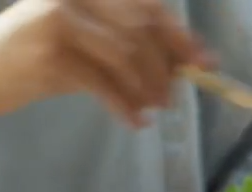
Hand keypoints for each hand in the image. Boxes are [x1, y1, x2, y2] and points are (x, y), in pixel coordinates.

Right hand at [0, 0, 205, 124]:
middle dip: (165, 68)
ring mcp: (58, 19)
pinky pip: (103, 82)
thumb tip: (189, 63)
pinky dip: (124, 105)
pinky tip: (134, 122)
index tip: (206, 62)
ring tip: (152, 110)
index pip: (147, 6)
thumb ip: (136, 48)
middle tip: (172, 98)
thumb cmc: (45, 59)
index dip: (180, 35)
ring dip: (147, 89)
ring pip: (125, 55)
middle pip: (141, 29)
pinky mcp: (48, 51)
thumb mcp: (94, 48)